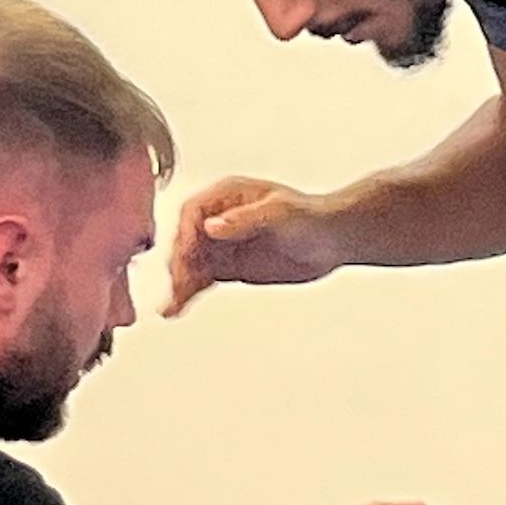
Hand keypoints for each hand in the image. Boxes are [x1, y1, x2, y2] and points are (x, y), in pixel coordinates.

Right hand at [163, 177, 344, 317]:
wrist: (334, 240)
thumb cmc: (312, 216)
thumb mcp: (278, 213)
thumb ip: (244, 220)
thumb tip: (211, 226)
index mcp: (227, 196)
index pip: (193, 212)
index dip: (185, 233)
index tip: (185, 254)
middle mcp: (219, 219)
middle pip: (186, 240)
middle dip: (180, 263)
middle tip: (180, 284)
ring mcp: (221, 245)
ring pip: (190, 264)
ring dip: (179, 283)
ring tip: (171, 305)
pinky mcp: (228, 268)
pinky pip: (200, 280)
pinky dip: (187, 294)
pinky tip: (174, 308)